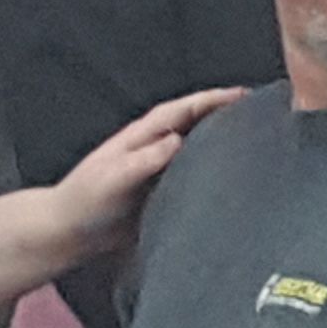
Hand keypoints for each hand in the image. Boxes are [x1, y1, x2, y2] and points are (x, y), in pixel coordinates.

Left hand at [44, 87, 244, 260]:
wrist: (66, 233)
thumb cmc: (83, 203)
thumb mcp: (111, 178)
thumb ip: (142, 160)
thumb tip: (177, 139)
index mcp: (140, 137)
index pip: (182, 111)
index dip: (211, 100)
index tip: (242, 94)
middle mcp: (152, 149)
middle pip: (194, 124)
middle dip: (224, 114)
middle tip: (260, 113)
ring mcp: (158, 171)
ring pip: (196, 149)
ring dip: (221, 141)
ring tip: (255, 141)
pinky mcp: (161, 195)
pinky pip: (192, 178)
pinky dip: (213, 173)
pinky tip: (232, 181)